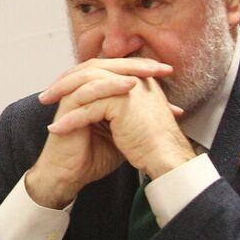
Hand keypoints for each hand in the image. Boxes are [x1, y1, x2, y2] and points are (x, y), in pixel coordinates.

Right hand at [25, 58, 177, 207]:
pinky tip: (129, 84)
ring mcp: (73, 97)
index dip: (141, 69)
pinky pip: (89, 90)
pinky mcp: (68, 107)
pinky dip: (110, 85)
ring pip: (97, 72)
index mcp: (93, 93)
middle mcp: (81, 91)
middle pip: (107, 65)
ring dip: (125, 70)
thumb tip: (171, 110)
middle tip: (160, 67)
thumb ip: (139, 116)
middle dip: (136, 64)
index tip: (166, 72)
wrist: (71, 176)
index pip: (117, 72)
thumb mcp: (124, 132)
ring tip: (148, 71)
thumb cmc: (92, 156)